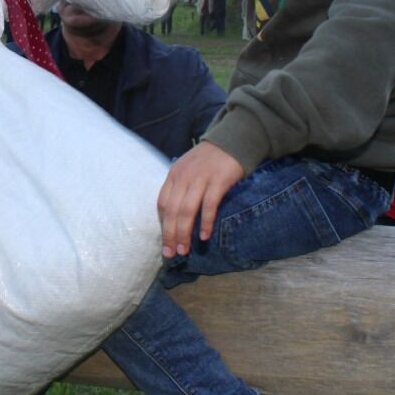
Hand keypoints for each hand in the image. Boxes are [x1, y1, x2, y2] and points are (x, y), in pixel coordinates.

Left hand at [157, 141, 243, 257]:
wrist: (232, 141)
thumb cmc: (210, 160)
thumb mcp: (188, 169)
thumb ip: (181, 187)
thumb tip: (176, 215)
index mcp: (174, 174)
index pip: (162, 203)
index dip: (163, 224)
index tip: (165, 241)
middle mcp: (184, 176)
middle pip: (172, 210)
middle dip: (170, 234)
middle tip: (171, 253)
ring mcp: (200, 178)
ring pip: (186, 210)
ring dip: (184, 232)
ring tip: (184, 249)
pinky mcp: (218, 181)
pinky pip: (208, 205)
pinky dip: (205, 222)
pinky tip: (203, 236)